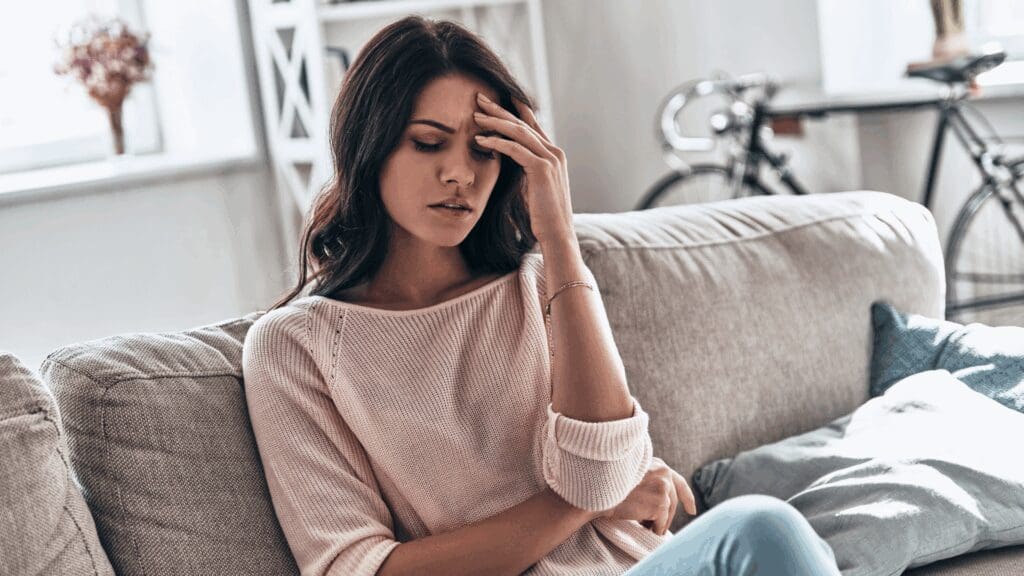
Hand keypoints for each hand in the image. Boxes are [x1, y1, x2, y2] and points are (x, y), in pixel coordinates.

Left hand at [472, 93, 573, 246]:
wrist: (557, 234)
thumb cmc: (543, 217)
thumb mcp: (533, 188)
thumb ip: (525, 171)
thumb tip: (508, 163)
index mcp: (554, 155)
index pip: (532, 125)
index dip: (516, 110)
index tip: (499, 97)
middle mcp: (554, 152)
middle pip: (523, 123)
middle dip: (500, 109)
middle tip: (479, 97)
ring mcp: (550, 159)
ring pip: (518, 132)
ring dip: (495, 121)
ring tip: (475, 115)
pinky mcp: (542, 169)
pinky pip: (515, 149)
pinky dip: (496, 142)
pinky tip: (480, 140)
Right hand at [596, 457, 696, 535]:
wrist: (598, 490)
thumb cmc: (609, 485)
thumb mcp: (633, 475)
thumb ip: (649, 481)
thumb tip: (662, 503)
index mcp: (657, 463)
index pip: (678, 481)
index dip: (687, 497)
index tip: (692, 510)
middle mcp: (664, 472)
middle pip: (674, 501)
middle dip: (668, 516)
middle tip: (659, 528)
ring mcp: (664, 487)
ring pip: (668, 514)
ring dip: (658, 523)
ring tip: (645, 527)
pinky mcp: (661, 502)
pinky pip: (661, 523)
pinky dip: (654, 529)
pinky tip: (643, 529)